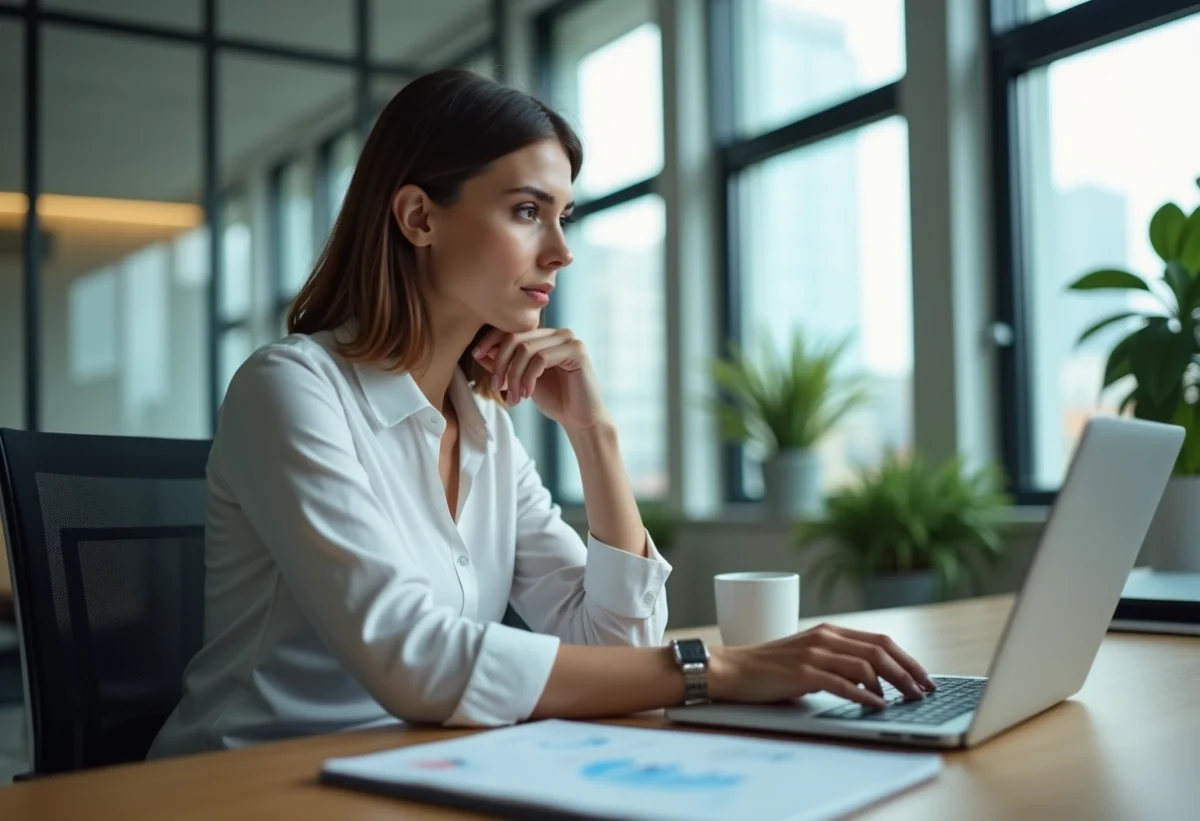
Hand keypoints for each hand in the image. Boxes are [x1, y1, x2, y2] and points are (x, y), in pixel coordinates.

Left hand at [471, 328, 609, 431]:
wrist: (579, 419)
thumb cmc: (554, 399)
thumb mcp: (522, 380)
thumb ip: (505, 364)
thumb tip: (480, 351)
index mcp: (544, 336)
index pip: (512, 329)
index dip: (491, 340)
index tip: (475, 355)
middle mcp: (557, 332)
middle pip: (516, 337)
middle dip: (501, 363)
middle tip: (496, 387)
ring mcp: (568, 339)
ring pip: (527, 349)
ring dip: (515, 376)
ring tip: (514, 398)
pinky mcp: (577, 350)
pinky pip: (541, 358)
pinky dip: (529, 378)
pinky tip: (528, 394)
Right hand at [707, 623, 936, 708]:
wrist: (732, 669)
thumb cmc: (770, 668)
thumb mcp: (809, 658)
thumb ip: (838, 663)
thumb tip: (873, 682)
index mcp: (829, 632)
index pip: (880, 641)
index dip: (907, 659)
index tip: (924, 677)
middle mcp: (825, 638)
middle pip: (880, 650)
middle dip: (909, 671)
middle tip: (926, 691)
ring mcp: (815, 654)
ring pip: (867, 665)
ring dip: (893, 684)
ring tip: (908, 700)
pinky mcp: (804, 673)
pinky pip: (843, 684)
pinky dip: (865, 695)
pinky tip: (878, 705)